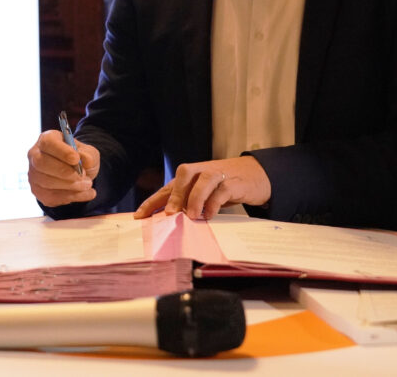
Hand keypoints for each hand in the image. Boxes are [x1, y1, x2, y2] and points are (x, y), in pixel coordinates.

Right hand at [27, 130, 98, 206]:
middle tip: (83, 175)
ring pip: (46, 182)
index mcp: (47, 139)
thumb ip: (88, 155)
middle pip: (41, 163)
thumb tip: (86, 160)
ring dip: (70, 185)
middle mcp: (35, 155)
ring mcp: (34, 174)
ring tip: (88, 184)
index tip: (76, 159)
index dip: (61, 151)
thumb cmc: (79, 158)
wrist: (77, 173)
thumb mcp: (89, 152)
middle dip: (64, 171)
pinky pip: (51, 196)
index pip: (47, 143)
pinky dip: (72, 196)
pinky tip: (86, 193)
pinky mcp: (38, 191)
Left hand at [134, 156, 270, 219]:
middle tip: (169, 214)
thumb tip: (167, 223)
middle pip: (184, 174)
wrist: (257, 175)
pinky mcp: (235, 183)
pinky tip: (210, 215)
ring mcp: (219, 175)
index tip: (140, 216)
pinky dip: (215, 202)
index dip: (153, 200)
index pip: (168, 187)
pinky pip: (223, 190)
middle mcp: (202, 172)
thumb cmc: (224, 186)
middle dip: (174, 194)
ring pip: (204, 179)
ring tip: (191, 216)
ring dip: (196, 197)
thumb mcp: (203, 194)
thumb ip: (187, 204)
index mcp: (191, 176)